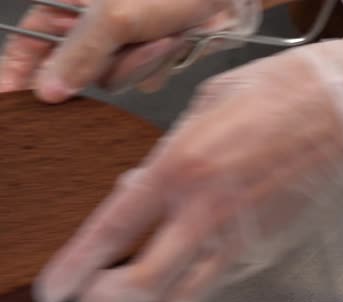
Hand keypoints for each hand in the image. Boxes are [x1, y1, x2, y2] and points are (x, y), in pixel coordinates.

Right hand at [0, 0, 260, 101]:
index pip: (29, 44)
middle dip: (103, 64)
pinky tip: (174, 42)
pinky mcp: (148, 57)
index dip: (16, 73)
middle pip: (75, 71)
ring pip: (112, 80)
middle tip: (126, 45)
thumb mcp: (116, 15)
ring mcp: (122, 43)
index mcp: (70, 5)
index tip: (9, 99)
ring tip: (162, 35)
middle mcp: (93, 25)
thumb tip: (49, 89)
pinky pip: (142, 81)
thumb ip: (79, 53)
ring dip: (140, 62)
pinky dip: (159, 66)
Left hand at [33, 29, 342, 301]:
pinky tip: (183, 266)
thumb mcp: (204, 107)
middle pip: (146, 285)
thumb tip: (140, 188)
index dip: (76, 268)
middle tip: (91, 295)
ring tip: (133, 289)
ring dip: (149, 301)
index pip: (114, 231)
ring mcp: (243, 233)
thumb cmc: (276, 92)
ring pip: (186, 294)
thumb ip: (167, 155)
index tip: (58, 285)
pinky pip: (220, 277)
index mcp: (184, 165)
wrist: (342, 108)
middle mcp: (210, 209)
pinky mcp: (269, 242)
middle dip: (107, 299)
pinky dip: (191, 282)